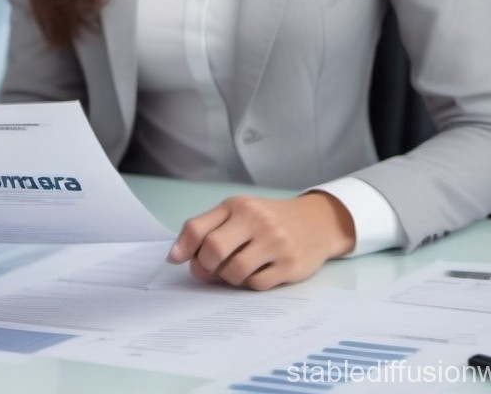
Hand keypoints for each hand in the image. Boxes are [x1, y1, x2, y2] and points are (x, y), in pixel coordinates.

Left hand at [166, 192, 354, 289]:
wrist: (315, 222)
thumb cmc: (267, 220)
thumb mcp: (239, 212)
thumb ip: (208, 228)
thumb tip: (176, 256)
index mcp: (238, 206)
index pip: (199, 227)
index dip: (183, 248)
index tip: (176, 260)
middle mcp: (256, 220)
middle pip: (214, 249)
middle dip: (204, 266)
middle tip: (208, 270)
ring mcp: (275, 242)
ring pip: (234, 272)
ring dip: (227, 278)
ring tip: (233, 271)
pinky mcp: (290, 264)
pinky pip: (257, 284)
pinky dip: (249, 284)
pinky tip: (254, 274)